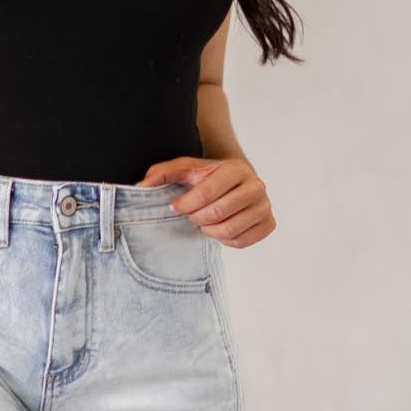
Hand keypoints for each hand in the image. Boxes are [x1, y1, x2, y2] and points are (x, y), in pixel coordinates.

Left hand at [136, 155, 274, 248]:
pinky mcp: (268, 224)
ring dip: (209, 230)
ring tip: (204, 222)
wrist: (235, 182)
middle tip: (191, 216)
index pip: (207, 193)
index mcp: (236, 168)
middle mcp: (256, 185)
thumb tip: (141, 185)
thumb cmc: (207, 177)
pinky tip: (219, 228)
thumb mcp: (185, 170)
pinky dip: (225, 240)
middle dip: (197, 218)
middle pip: (218, 213)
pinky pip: (241, 242)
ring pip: (229, 230)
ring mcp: (265, 206)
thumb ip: (162, 173)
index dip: (186, 204)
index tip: (175, 207)